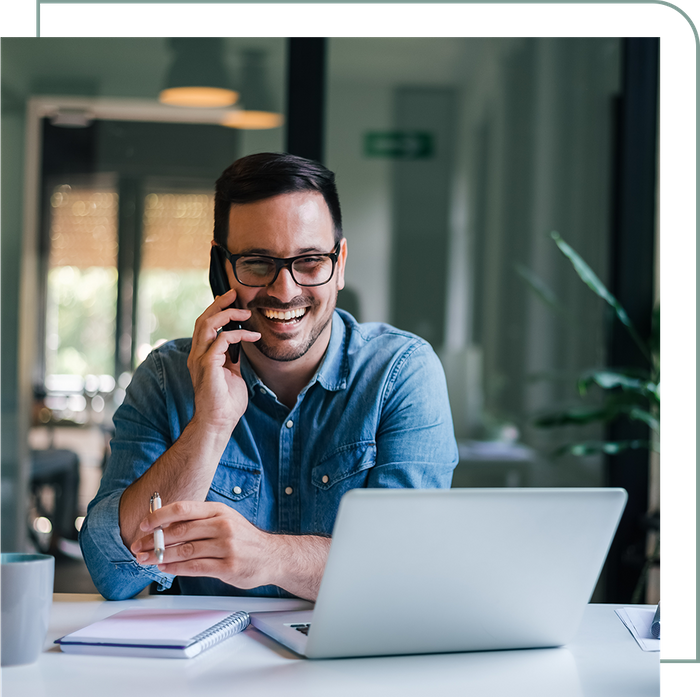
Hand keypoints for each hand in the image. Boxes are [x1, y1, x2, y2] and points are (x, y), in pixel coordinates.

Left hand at [131, 501, 279, 589]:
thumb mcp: (224, 520)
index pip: (183, 509)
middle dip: (155, 540)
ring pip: (185, 551)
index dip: (159, 516)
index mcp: (218, 511)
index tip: (143, 525)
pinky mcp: (228, 566)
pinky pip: (195, 567)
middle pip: (180, 531)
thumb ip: (198, 522)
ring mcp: (226, 546)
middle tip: (138, 547)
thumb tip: (165, 525)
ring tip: (146, 560)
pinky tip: (165, 569)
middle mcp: (223, 525)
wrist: (271, 556)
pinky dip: (176, 569)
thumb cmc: (243, 538)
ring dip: (161, 556)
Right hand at [187, 289, 259, 433]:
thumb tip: (240, 345)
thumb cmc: (226, 402)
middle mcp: (197, 354)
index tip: (231, 301)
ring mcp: (200, 359)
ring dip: (226, 314)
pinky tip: (253, 336)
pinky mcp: (207, 365)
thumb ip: (232, 359)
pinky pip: (221, 340)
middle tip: (234, 294)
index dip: (216, 310)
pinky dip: (238, 334)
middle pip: (202, 319)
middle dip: (218, 304)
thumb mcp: (232, 374)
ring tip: (244, 312)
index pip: (204, 325)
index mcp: (201, 356)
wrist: (218, 422)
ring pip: (207, 324)